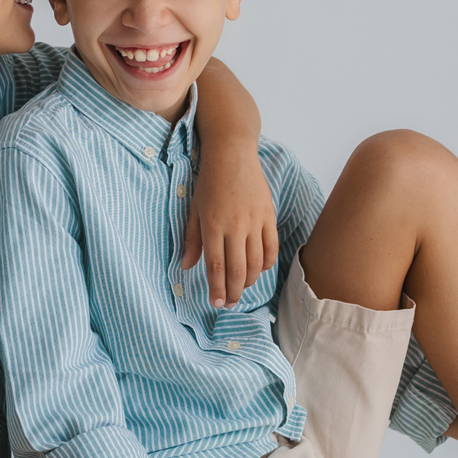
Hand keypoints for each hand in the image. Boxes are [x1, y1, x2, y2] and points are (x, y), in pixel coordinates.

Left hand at [184, 148, 278, 308]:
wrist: (232, 153)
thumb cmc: (209, 180)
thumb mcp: (194, 209)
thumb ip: (192, 239)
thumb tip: (187, 266)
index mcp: (213, 225)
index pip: (217, 266)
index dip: (217, 288)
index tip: (216, 303)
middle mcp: (235, 226)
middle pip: (238, 269)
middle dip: (233, 292)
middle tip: (229, 304)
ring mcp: (255, 221)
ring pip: (256, 262)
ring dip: (249, 280)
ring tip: (241, 288)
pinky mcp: (269, 215)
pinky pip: (271, 247)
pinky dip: (266, 264)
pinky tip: (258, 270)